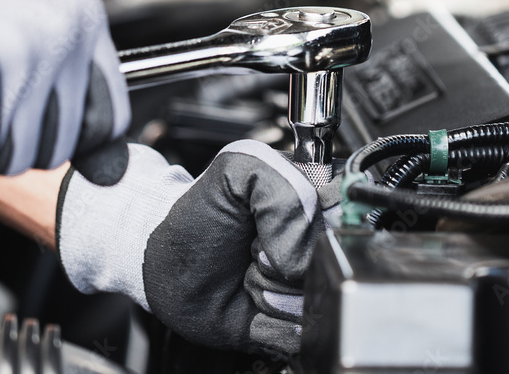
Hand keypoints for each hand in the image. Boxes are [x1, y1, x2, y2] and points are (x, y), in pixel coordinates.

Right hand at [0, 0, 129, 181]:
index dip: (66, 135)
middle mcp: (59, 26)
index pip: (109, 120)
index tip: (28, 111)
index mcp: (82, 14)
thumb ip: (79, 113)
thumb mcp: (33, 59)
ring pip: (19, 156)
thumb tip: (112, 174)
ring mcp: (18, 48)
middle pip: (62, 146)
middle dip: (12, 139)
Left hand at [56, 141, 342, 354]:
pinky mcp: (287, 327)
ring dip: (271, 295)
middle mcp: (316, 251)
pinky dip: (269, 326)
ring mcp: (303, 291)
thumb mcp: (237, 172)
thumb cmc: (199, 217)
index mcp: (315, 207)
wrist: (163, 261)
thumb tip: (300, 256)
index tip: (267, 231)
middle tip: (253, 254)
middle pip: (331, 268)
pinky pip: (298, 337)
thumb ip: (284, 190)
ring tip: (246, 277)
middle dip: (285, 266)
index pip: (346, 224)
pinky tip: (250, 305)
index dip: (305, 232)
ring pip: (315, 305)